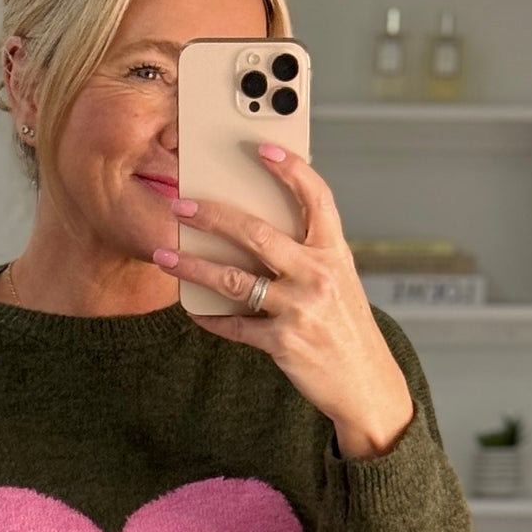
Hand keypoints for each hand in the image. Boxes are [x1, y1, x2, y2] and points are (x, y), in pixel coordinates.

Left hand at [152, 145, 415, 460]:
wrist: (365, 383)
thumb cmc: (346, 325)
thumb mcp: (338, 280)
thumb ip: (307, 251)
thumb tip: (254, 225)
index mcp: (334, 251)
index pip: (315, 196)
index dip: (290, 168)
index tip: (261, 148)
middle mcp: (318, 275)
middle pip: (257, 233)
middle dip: (212, 216)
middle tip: (181, 204)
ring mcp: (300, 310)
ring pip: (235, 280)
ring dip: (194, 267)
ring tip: (165, 256)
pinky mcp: (283, 343)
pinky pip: (236, 326)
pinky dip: (211, 317)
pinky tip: (193, 309)